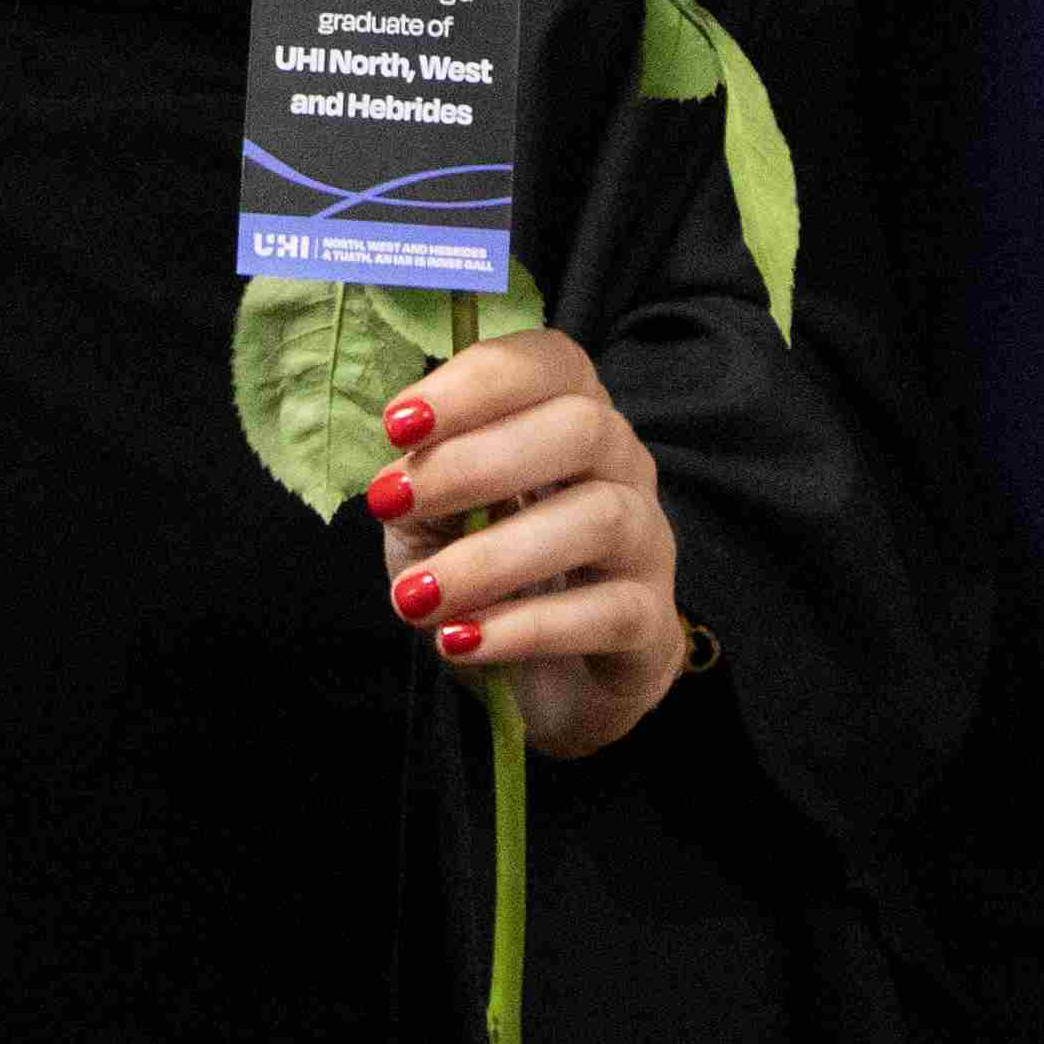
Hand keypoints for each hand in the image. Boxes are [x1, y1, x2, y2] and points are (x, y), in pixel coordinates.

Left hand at [367, 328, 684, 760]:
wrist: (545, 680)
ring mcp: (647, 541)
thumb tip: (402, 474)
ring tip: (416, 596)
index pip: (549, 362)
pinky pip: (607, 613)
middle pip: (582, 427)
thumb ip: (422, 486)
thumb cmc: (483, 574)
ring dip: (493, 557)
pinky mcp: (652, 622)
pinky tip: (460, 641)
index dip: (475, 384)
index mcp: (570, 412)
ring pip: (600, 518)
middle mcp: (623, 463)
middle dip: (476, 461)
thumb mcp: (434, 521)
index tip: (397, 425)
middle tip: (391, 502)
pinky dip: (526, 627)